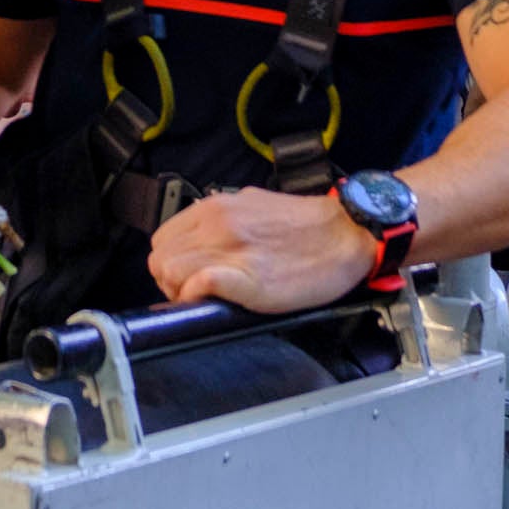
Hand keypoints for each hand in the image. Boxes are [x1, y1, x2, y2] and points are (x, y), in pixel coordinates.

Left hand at [147, 187, 375, 311]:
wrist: (348, 233)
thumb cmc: (307, 227)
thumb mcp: (254, 209)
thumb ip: (221, 222)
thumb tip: (200, 245)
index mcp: (216, 208)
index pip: (163, 240)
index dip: (171, 263)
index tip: (188, 277)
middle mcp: (216, 223)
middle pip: (160, 259)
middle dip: (171, 280)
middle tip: (198, 293)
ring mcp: (230, 248)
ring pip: (169, 272)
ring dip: (181, 292)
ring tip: (210, 298)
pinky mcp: (246, 277)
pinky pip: (197, 285)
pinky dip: (196, 297)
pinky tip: (217, 300)